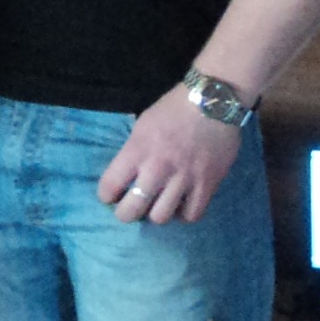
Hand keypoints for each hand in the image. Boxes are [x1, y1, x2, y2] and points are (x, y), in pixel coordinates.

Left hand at [98, 87, 243, 223]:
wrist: (213, 103)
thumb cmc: (173, 109)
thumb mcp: (142, 126)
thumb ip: (134, 152)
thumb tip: (127, 175)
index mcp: (137, 149)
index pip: (110, 185)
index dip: (106, 195)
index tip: (109, 196)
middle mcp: (158, 168)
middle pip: (133, 209)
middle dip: (126, 214)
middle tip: (129, 209)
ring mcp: (184, 179)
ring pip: (161, 217)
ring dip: (155, 214)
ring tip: (156, 206)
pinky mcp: (208, 185)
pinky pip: (192, 215)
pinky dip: (183, 215)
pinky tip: (180, 205)